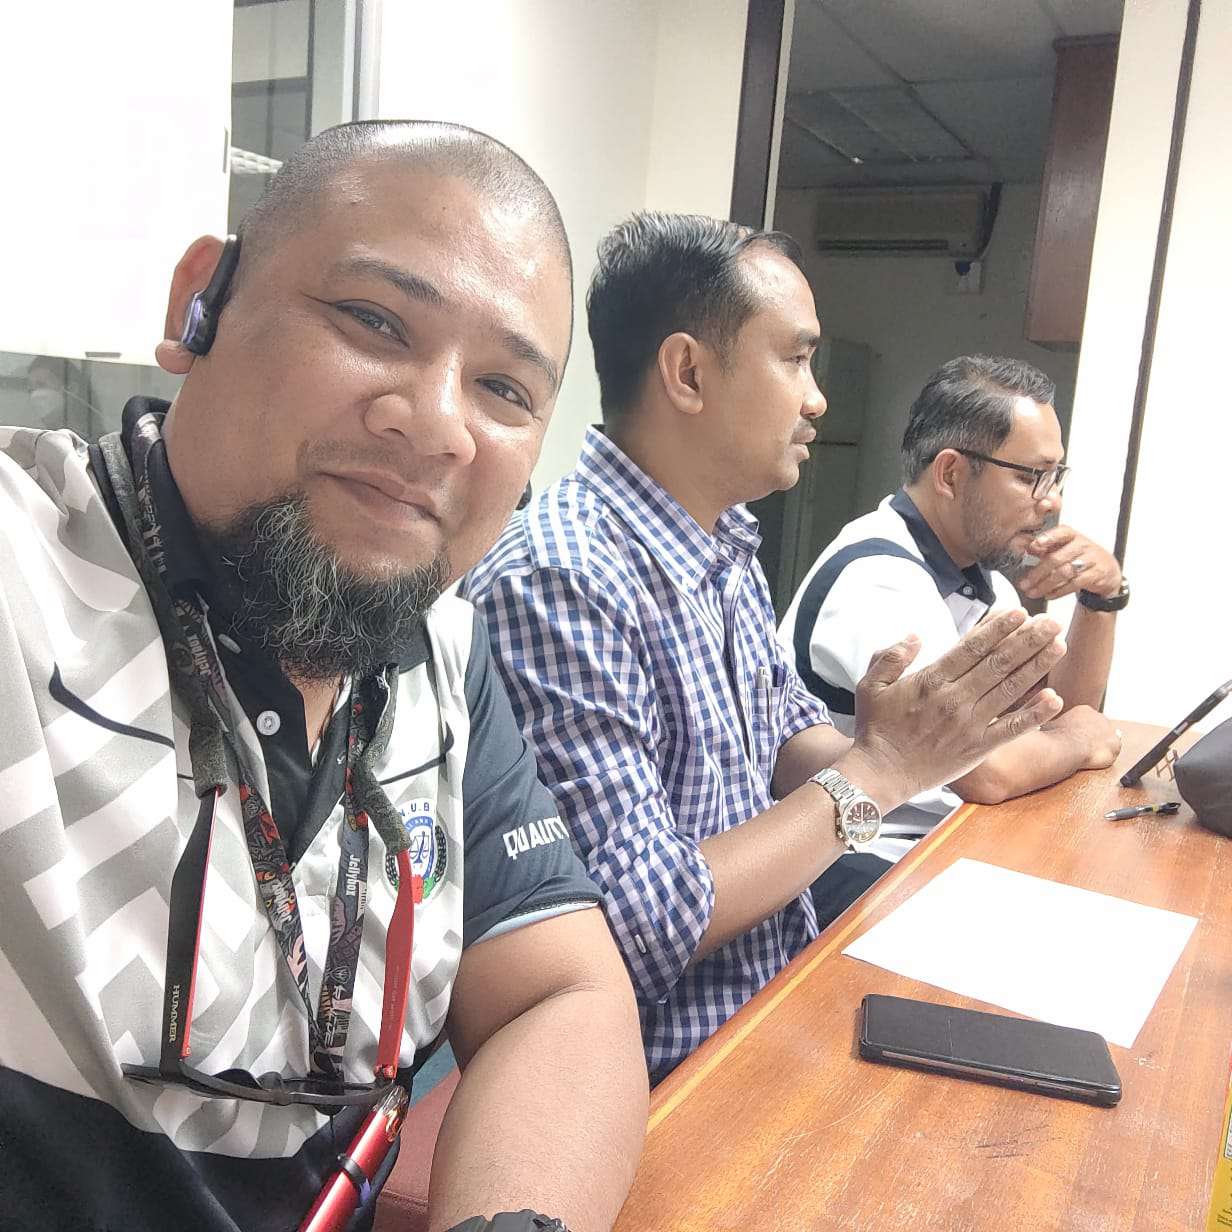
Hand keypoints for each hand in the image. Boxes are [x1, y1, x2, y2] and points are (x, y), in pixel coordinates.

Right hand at [838, 610, 1066, 808]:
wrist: (880, 773)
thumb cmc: (875, 728)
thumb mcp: (871, 685)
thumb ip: (891, 657)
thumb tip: (915, 636)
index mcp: (931, 680)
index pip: (972, 648)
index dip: (998, 628)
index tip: (1018, 612)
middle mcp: (955, 699)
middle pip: (998, 663)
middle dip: (1027, 639)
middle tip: (1050, 621)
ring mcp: (970, 724)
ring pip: (1010, 689)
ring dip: (1037, 666)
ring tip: (1058, 646)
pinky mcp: (978, 748)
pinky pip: (1012, 728)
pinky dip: (1034, 714)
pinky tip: (1054, 698)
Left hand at [1017, 525, 1121, 601]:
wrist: (1107, 569)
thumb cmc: (1079, 556)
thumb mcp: (1063, 548)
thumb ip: (1044, 548)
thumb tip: (1025, 549)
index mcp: (1071, 535)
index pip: (1060, 532)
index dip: (1047, 539)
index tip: (1033, 547)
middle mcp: (1082, 545)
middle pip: (1056, 558)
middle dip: (1037, 573)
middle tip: (1024, 584)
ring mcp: (1091, 559)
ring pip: (1064, 573)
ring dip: (1045, 585)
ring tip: (1032, 592)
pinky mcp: (1096, 574)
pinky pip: (1074, 584)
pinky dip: (1059, 591)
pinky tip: (1048, 595)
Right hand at [1048, 704, 1122, 769]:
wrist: (1068, 747)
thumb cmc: (1056, 738)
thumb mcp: (1050, 727)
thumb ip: (1054, 726)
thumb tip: (1046, 728)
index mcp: (1083, 711)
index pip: (1086, 719)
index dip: (1081, 730)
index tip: (1076, 738)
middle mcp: (1099, 716)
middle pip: (1098, 727)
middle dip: (1092, 736)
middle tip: (1084, 747)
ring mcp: (1109, 730)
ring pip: (1106, 737)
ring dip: (1100, 745)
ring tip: (1091, 754)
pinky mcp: (1115, 744)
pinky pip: (1113, 749)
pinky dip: (1107, 754)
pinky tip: (1099, 758)